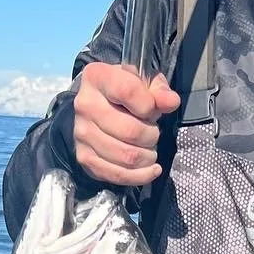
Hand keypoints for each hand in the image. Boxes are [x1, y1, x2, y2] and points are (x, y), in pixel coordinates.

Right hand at [72, 63, 179, 186]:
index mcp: (97, 77)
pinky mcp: (84, 157)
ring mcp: (82, 133)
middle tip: (152, 132)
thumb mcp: (144, 83)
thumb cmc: (125, 92)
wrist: (98, 107)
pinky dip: (140, 176)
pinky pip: (117, 174)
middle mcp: (85, 105)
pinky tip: (150, 169)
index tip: (153, 109)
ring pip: (127, 156)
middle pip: (130, 131)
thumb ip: (159, 91)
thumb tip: (171, 102)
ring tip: (149, 149)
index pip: (129, 91)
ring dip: (147, 156)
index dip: (150, 105)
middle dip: (152, 135)